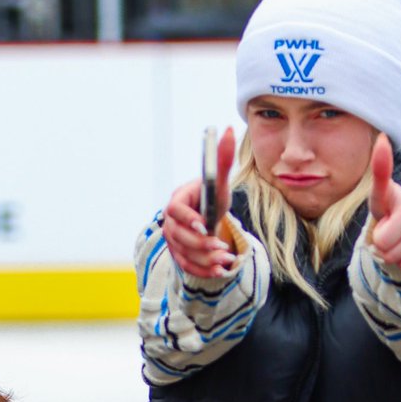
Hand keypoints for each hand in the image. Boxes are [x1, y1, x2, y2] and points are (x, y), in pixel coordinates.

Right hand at [161, 126, 236, 276]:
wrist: (207, 216)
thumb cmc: (211, 197)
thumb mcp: (219, 182)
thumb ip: (222, 160)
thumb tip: (230, 130)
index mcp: (177, 202)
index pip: (175, 212)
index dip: (188, 219)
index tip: (204, 225)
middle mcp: (169, 223)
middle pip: (179, 237)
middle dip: (202, 245)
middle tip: (222, 248)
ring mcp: (172, 241)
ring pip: (185, 255)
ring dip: (207, 260)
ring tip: (227, 259)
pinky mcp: (179, 256)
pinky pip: (188, 267)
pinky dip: (205, 271)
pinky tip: (221, 270)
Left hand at [368, 134, 400, 277]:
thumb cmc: (391, 208)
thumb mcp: (380, 194)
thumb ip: (380, 171)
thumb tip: (381, 138)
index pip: (381, 242)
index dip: (378, 236)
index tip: (387, 222)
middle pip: (391, 256)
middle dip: (387, 248)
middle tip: (393, 234)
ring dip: (399, 257)